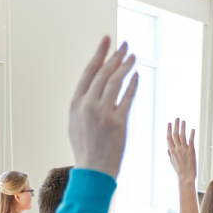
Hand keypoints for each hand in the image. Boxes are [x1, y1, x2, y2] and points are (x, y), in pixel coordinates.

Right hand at [69, 37, 137, 178]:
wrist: (93, 172)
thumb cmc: (86, 150)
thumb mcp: (76, 125)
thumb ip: (83, 105)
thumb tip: (94, 87)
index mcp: (76, 105)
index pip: (89, 72)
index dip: (99, 54)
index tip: (107, 41)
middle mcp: (88, 106)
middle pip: (104, 73)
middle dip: (115, 56)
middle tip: (124, 45)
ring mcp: (103, 114)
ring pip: (116, 82)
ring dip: (126, 66)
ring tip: (132, 57)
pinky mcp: (118, 123)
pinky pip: (127, 98)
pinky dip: (133, 85)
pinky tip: (136, 76)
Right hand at [167, 119, 195, 182]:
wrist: (185, 176)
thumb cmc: (179, 170)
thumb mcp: (172, 161)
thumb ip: (169, 153)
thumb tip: (167, 147)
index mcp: (171, 151)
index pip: (169, 138)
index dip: (169, 130)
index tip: (169, 123)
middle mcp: (177, 149)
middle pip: (175, 135)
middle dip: (176, 126)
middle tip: (177, 118)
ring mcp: (184, 149)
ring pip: (182, 136)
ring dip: (183, 127)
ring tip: (183, 121)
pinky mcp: (191, 151)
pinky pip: (191, 140)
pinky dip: (191, 134)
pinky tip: (192, 129)